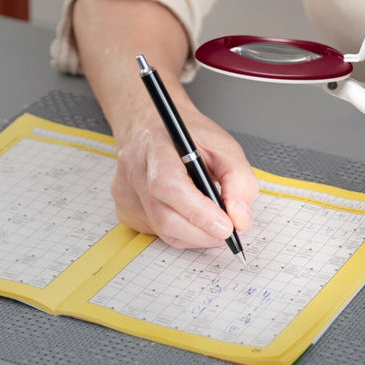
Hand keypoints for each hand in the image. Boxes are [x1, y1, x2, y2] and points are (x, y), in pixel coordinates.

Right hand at [112, 102, 258, 250]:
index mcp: (156, 144)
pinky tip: (192, 218)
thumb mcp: (224, 146)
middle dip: (202, 231)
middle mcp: (134, 168)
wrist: (158, 129)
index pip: (169, 185)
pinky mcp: (126, 209)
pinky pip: (157, 233)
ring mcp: (125, 191)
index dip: (198, 212)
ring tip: (214, 224)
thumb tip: (239, 219)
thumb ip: (239, 180)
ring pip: (162, 230)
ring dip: (195, 235)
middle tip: (228, 231)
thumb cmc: (190, 137)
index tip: (226, 226)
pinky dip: (182, 233)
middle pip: (164, 215)